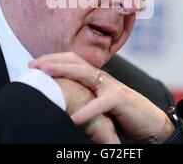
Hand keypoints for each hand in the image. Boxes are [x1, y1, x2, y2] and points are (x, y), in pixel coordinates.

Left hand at [29, 53, 174, 143]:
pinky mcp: (120, 101)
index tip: (32, 63)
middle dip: (52, 61)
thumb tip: (59, 99)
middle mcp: (102, 78)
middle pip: (75, 62)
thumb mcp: (98, 103)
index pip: (72, 61)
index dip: (52, 59)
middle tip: (31, 64)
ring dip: (64, 71)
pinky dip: (87, 110)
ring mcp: (112, 87)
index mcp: (95, 78)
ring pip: (86, 74)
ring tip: (45, 74)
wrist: (151, 122)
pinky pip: (101, 104)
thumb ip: (82, 98)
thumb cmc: (121, 114)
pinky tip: (73, 117)